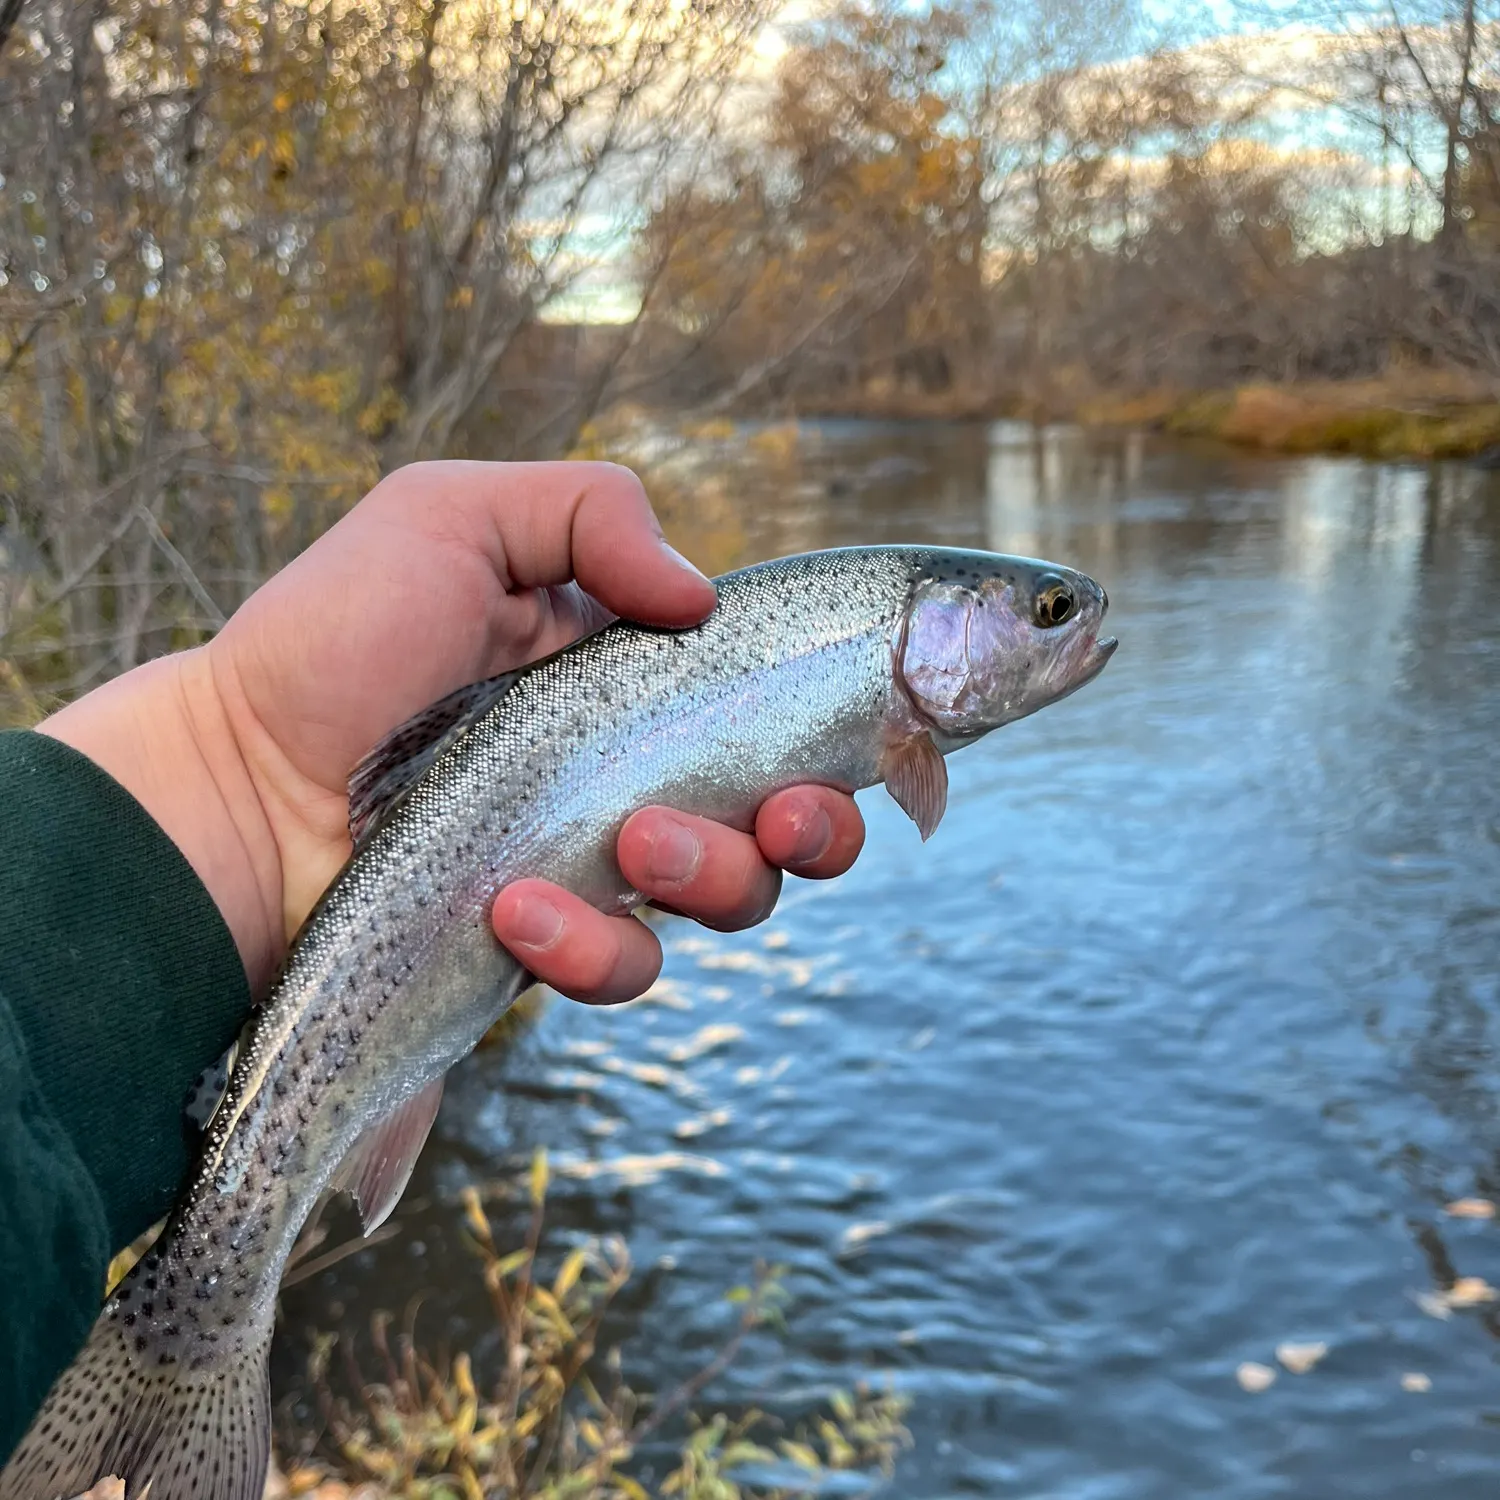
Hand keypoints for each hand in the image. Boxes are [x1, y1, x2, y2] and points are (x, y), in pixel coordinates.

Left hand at [40, 461, 864, 996]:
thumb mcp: (447, 518)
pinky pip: (624, 966)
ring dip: (713, 877)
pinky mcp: (549, 948)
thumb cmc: (329, 645)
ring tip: (631, 844)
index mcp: (627, 675)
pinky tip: (516, 911)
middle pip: (785, 820)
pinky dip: (592, 944)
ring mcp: (594, 864)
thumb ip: (587, 512)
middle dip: (817, 827)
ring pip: (729, 901)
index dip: (829, 724)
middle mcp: (630, 771)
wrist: (228, 791)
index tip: (851, 734)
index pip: (766, 703)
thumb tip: (700, 596)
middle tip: (782, 817)